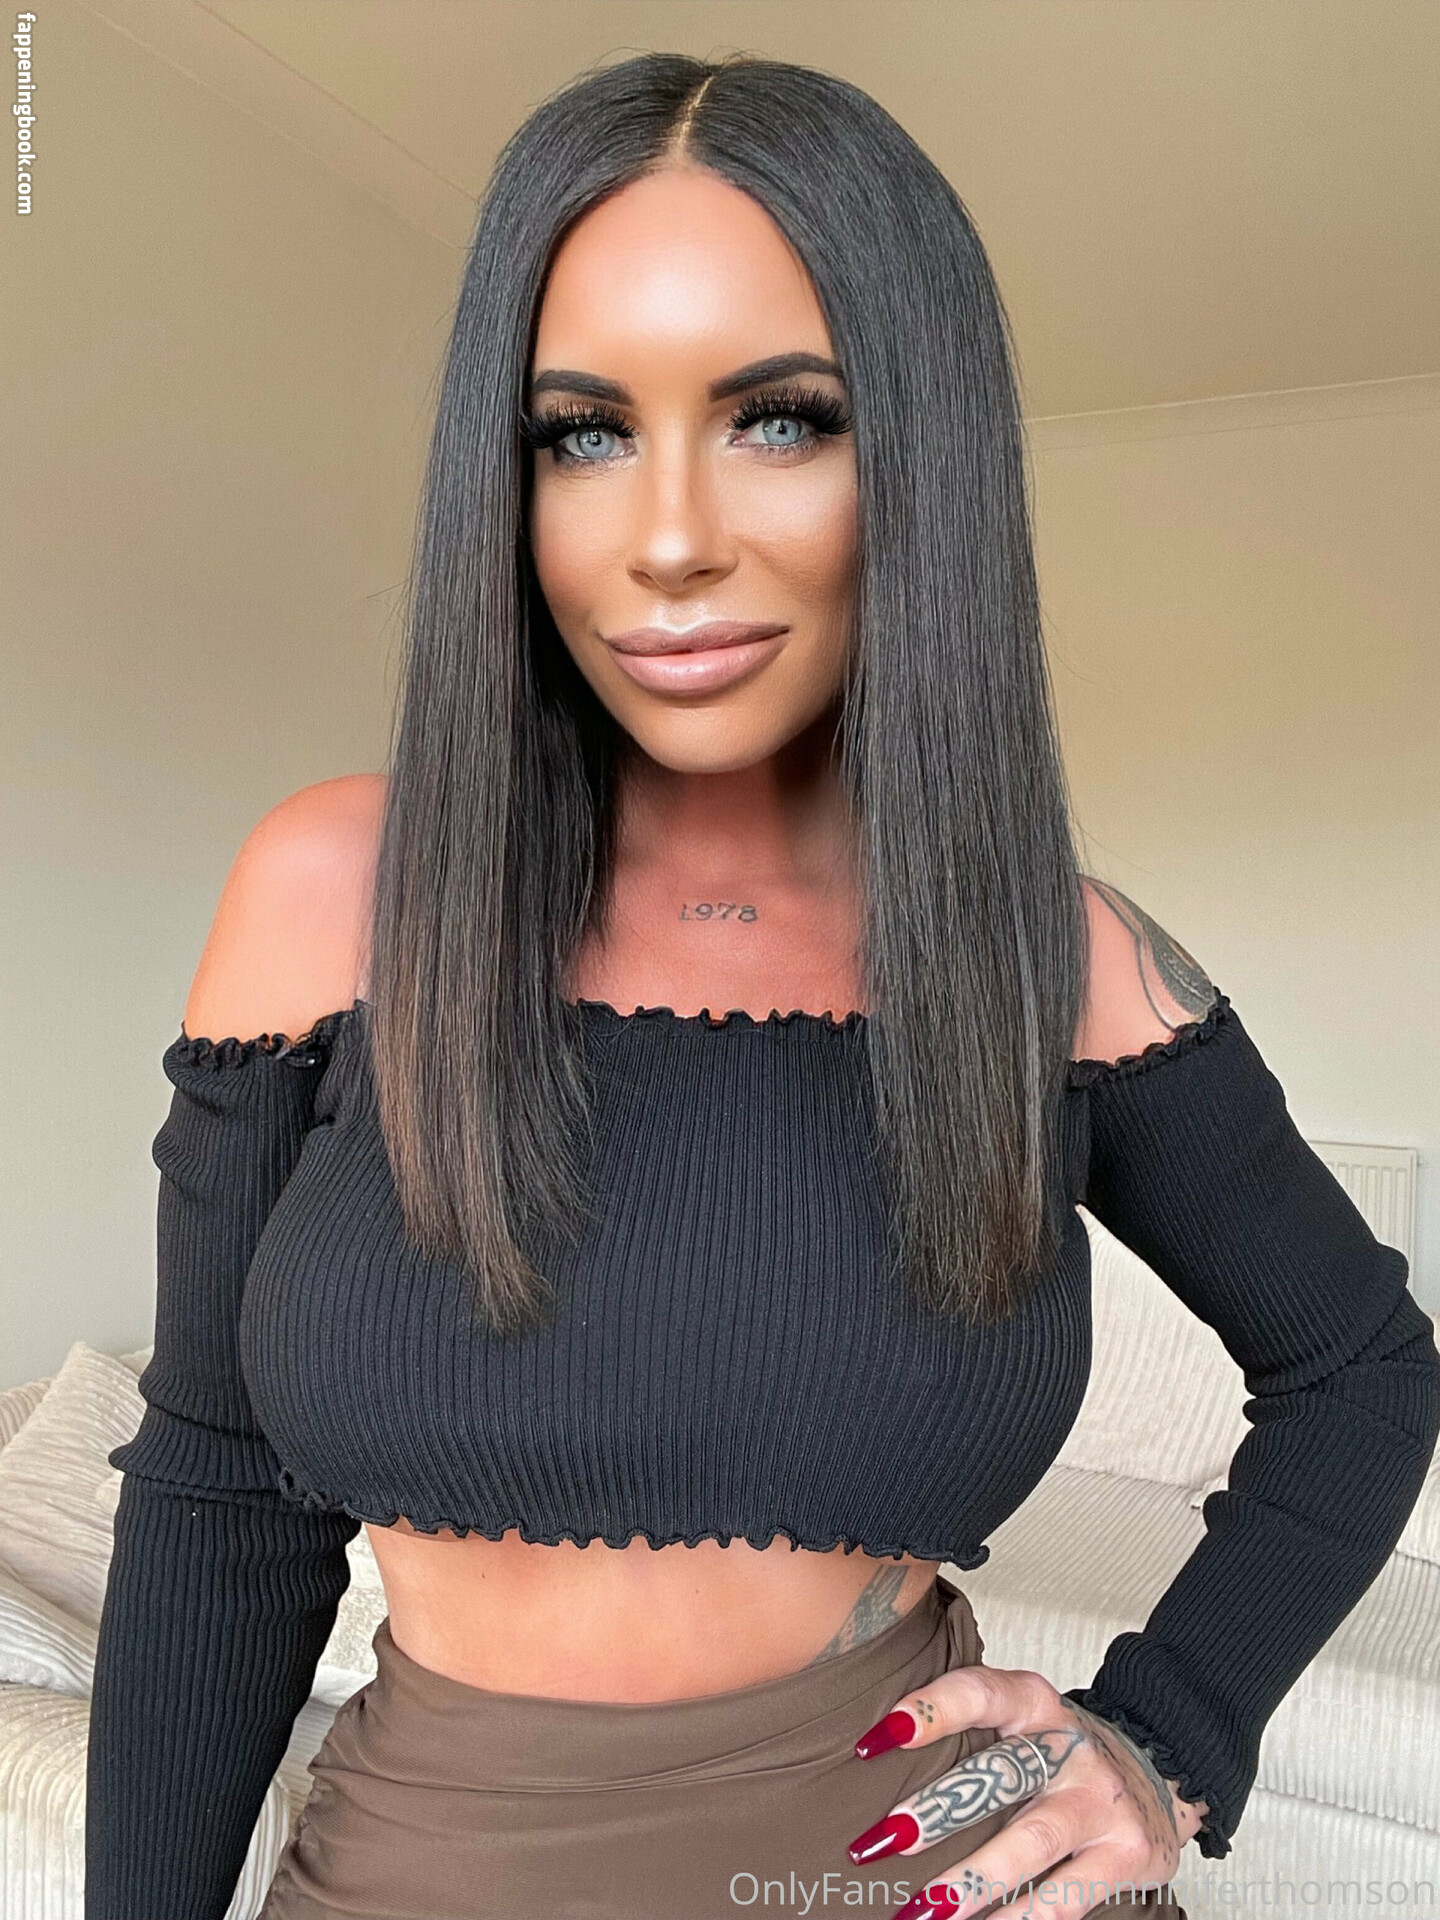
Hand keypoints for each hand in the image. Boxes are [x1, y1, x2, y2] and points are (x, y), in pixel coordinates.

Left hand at [845, 1663, 1208, 1917]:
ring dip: (973, 1880)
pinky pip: (1065, 1895)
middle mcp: (1068, 1747)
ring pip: (1032, 1841)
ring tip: (922, 1910)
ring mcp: (1099, 1802)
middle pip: (1000, 1775)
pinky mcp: (1125, 1854)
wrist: (1164, 1769)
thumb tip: (872, 1756)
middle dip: (938, 1810)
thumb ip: (969, 1731)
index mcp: (1036, 1703)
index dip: (930, 1710)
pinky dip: (1020, 1918)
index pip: (980, 1693)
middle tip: (882, 1840)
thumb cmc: (1064, 1750)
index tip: (874, 1741)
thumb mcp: (1024, 1719)